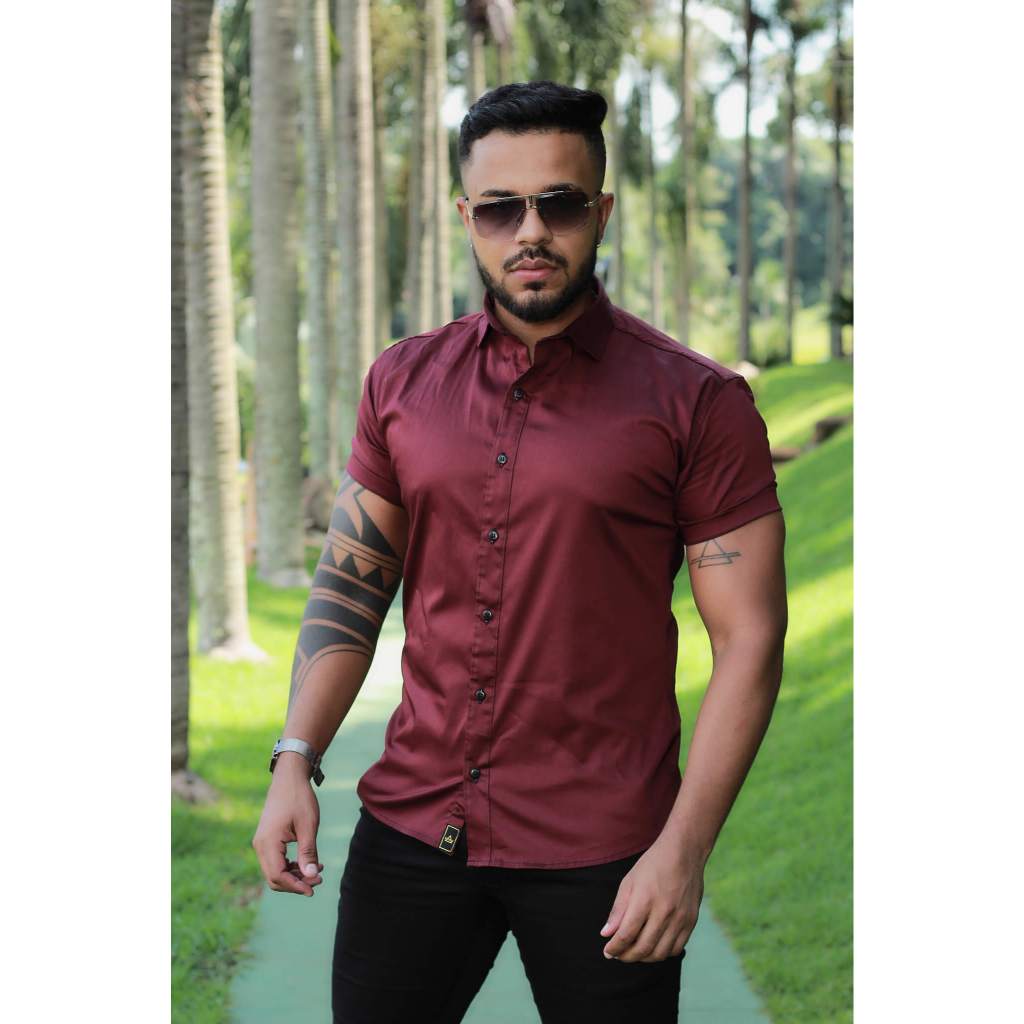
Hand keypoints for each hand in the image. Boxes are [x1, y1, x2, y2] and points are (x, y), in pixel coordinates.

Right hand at [251, 759, 324, 896]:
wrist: (289, 778)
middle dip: (296, 882)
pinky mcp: (267, 840)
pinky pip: (276, 861)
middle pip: (274, 877)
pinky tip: (309, 862)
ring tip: (318, 870)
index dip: (295, 886)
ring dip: (295, 875)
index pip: (277, 876)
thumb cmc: (299, 799)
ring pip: (275, 870)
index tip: (313, 889)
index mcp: (268, 843)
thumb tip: (311, 876)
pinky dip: (291, 866)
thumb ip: (308, 852)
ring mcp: (262, 843)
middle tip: (319, 879)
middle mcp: (260, 845)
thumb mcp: (308, 826)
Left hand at [599, 837, 703, 962]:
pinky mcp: (691, 921)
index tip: (607, 951)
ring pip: (660, 953)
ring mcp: (680, 918)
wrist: (684, 852)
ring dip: (644, 958)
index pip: (626, 935)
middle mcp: (664, 912)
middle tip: (618, 955)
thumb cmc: (653, 865)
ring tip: (634, 952)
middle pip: (642, 948)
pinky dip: (662, 953)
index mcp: (644, 900)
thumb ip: (618, 910)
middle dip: (626, 956)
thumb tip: (606, 934)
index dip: (614, 947)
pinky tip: (653, 946)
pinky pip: (676, 948)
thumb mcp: (629, 881)